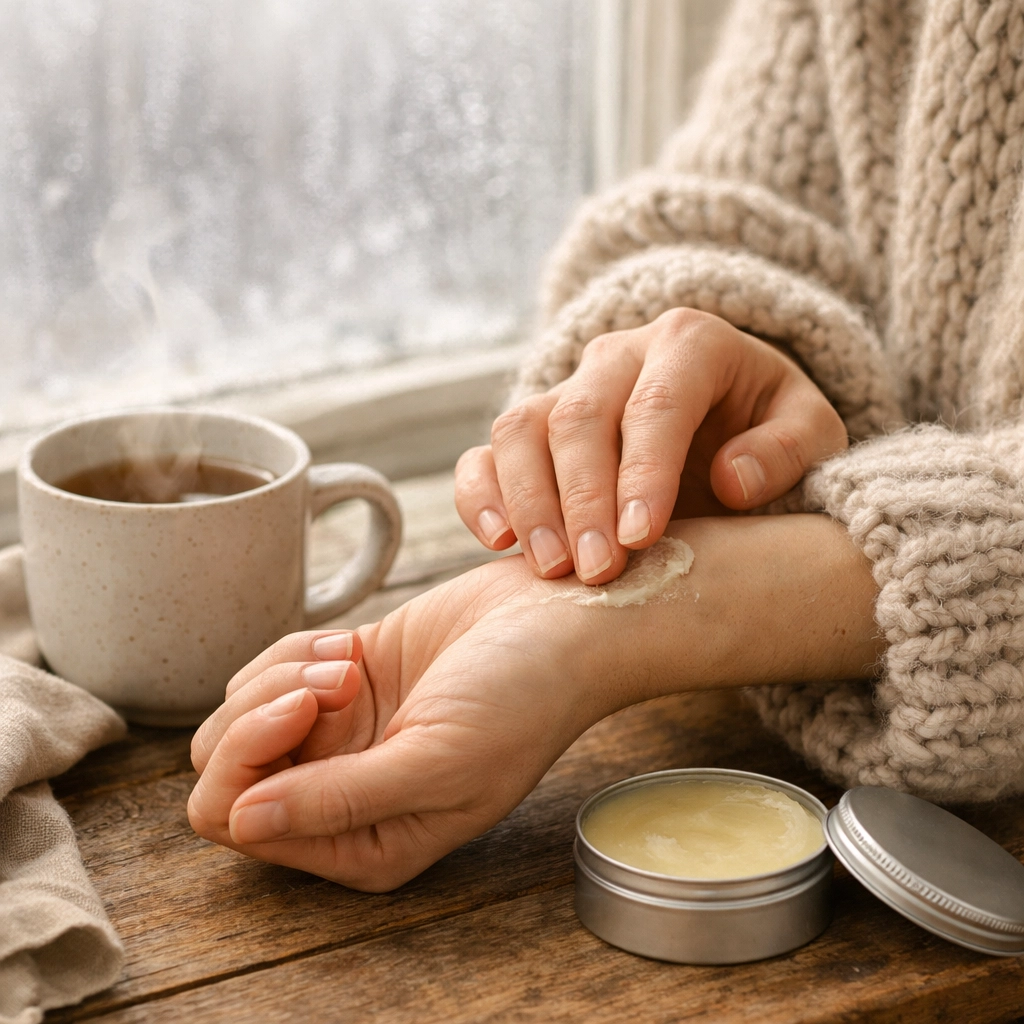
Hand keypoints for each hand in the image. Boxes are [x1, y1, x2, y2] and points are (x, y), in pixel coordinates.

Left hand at [188, 555, 607, 891]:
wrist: (560, 622)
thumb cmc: (521, 698)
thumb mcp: (438, 759)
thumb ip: (339, 802)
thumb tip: (242, 821)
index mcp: (365, 842)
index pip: (242, 823)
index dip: (253, 760)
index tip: (312, 705)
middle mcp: (342, 798)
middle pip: (228, 770)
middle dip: (263, 712)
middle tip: (335, 681)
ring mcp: (339, 739)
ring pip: (240, 716)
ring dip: (286, 676)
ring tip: (352, 665)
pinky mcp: (339, 683)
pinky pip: (268, 672)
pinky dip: (297, 650)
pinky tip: (352, 648)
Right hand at [455, 308, 846, 583]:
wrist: (725, 422)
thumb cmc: (769, 431)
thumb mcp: (809, 432)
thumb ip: (787, 449)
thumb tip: (731, 480)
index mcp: (689, 343)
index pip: (656, 403)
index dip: (642, 470)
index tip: (639, 537)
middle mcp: (617, 357)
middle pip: (579, 417)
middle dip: (582, 499)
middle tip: (596, 572)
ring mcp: (566, 390)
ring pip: (521, 430)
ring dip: (529, 502)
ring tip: (551, 570)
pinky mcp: (532, 430)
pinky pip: (487, 454)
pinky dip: (482, 496)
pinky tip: (498, 543)